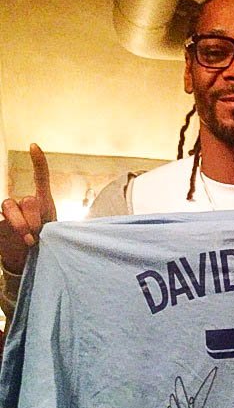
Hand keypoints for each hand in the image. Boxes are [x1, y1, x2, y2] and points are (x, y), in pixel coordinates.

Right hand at [0, 143, 55, 273]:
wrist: (29, 261)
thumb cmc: (46, 243)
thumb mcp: (54, 234)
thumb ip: (51, 228)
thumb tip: (39, 231)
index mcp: (41, 202)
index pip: (40, 178)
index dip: (38, 162)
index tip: (34, 146)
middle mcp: (23, 203)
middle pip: (28, 200)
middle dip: (34, 218)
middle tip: (39, 234)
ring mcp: (8, 212)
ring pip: (9, 205)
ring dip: (20, 223)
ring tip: (29, 240)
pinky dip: (4, 223)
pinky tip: (7, 232)